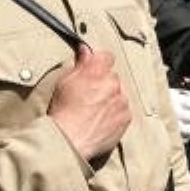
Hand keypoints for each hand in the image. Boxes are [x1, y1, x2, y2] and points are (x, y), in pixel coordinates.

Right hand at [48, 45, 130, 162]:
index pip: (106, 56)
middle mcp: (113, 83)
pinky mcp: (126, 117)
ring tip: (94, 112)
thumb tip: (86, 50)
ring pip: (120, 94)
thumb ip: (80, 64)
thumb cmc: (63, 111)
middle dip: (104, 83)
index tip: (95, 67)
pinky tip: (101, 121)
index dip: (100, 62)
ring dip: (111, 99)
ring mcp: (122, 101)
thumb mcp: (65, 82)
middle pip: (113, 77)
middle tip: (90, 96)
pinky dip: (115, 113)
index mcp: (97, 71)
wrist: (69, 139)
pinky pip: (124, 110)